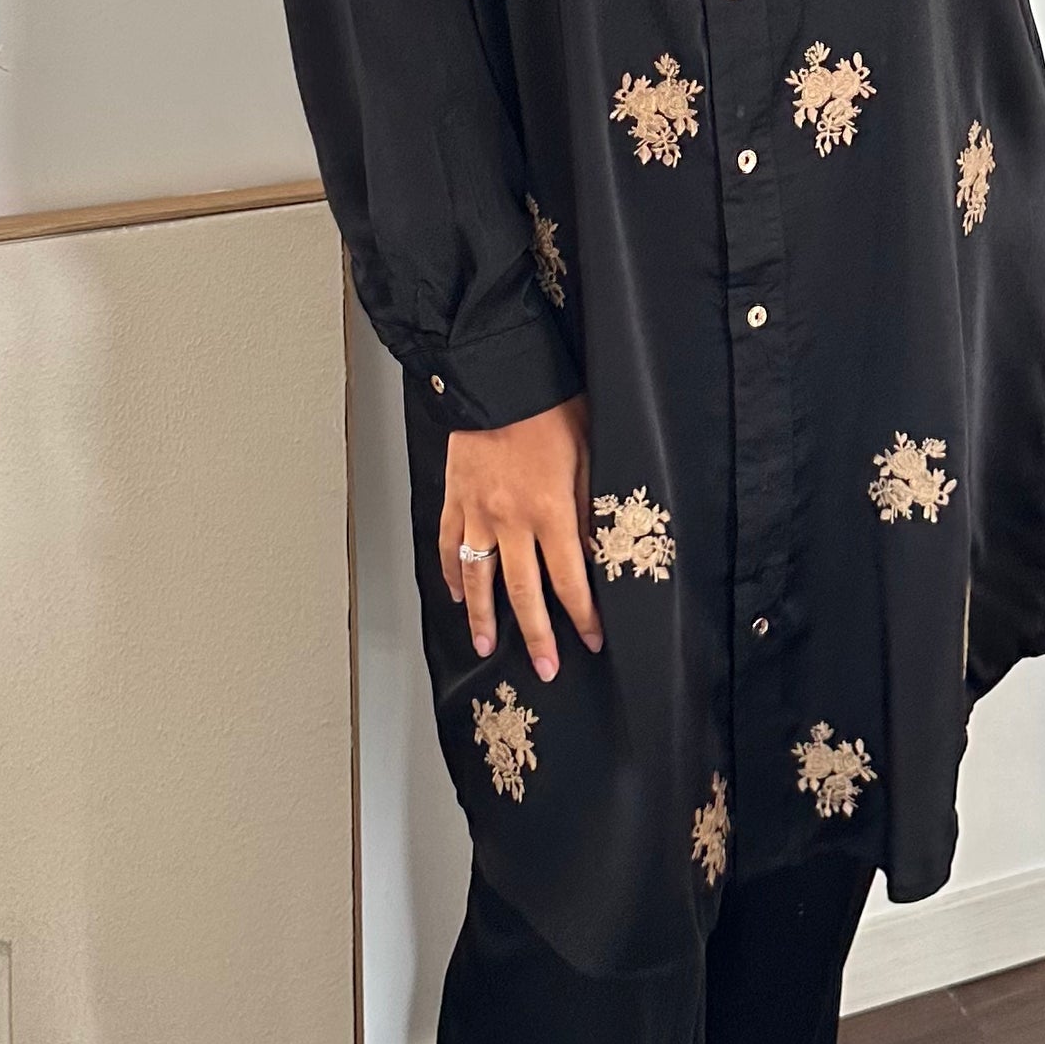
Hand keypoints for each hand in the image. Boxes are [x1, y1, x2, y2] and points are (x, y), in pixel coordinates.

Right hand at [438, 393, 603, 681]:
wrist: (498, 376)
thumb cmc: (551, 408)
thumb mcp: (589, 455)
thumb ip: (590, 508)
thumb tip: (596, 553)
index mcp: (549, 511)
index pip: (569, 579)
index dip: (582, 615)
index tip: (593, 639)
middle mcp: (509, 520)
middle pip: (522, 592)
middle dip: (536, 635)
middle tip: (545, 667)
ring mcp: (476, 512)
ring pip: (477, 577)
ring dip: (482, 617)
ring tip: (484, 647)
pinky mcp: (454, 497)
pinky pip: (449, 544)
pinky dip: (451, 573)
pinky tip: (456, 594)